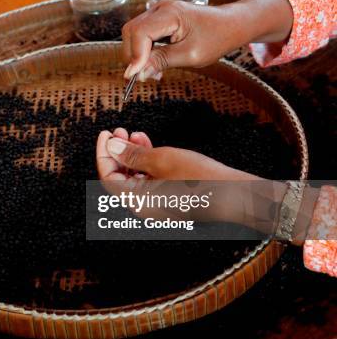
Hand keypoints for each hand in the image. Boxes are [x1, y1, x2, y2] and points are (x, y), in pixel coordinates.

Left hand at [96, 130, 288, 232]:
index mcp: (138, 203)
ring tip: (137, 134)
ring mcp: (158, 206)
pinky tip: (151, 145)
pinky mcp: (171, 200)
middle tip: (121, 131)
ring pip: (136, 178)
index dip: (104, 153)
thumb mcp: (162, 159)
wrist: (235, 195)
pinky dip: (148, 164)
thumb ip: (133, 154)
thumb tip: (112, 147)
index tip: (106, 134)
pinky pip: (151, 181)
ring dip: (133, 155)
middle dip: (119, 152)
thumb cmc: (200, 179)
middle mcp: (145, 208)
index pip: (108, 177)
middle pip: (120, 178)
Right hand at [122, 0, 292, 80]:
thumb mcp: (190, 55)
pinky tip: (155, 64)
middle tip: (147, 77)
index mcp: (169, 14)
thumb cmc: (216, 38)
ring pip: (133, 34)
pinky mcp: (159, 19)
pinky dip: (144, 51)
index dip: (135, 55)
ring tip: (153, 73)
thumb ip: (162, 61)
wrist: (230, 26)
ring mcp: (158, 12)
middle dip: (133, 56)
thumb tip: (137, 73)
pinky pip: (142, 34)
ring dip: (138, 55)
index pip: (139, 33)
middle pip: (131, 32)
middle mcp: (159, 9)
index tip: (136, 76)